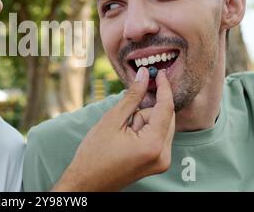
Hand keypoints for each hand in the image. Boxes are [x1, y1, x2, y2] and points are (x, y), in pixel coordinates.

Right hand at [53, 67, 174, 191]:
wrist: (87, 182)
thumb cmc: (94, 153)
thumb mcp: (112, 120)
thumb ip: (132, 96)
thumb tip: (144, 75)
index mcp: (153, 145)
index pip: (166, 108)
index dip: (163, 88)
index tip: (159, 72)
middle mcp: (163, 155)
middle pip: (166, 117)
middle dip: (147, 109)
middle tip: (126, 113)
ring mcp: (161, 161)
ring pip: (161, 126)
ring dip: (144, 121)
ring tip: (122, 132)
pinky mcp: (157, 163)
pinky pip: (157, 136)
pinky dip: (145, 129)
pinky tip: (127, 136)